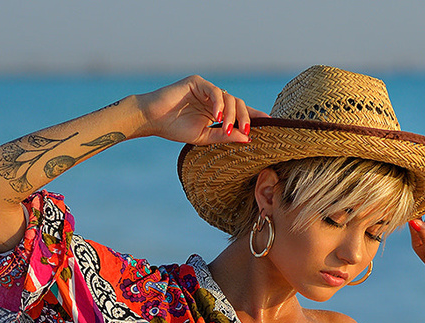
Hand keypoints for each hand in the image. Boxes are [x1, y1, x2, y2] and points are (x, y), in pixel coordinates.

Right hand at [134, 76, 265, 144]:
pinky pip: (215, 91)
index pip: (241, 113)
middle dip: (245, 118)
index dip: (256, 117)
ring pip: (230, 98)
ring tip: (225, 128)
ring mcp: (207, 89)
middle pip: (239, 104)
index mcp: (217, 111)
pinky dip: (219, 104)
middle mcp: (214, 98)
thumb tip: (247, 138)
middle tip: (246, 132)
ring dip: (231, 115)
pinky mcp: (197, 82)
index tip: (272, 124)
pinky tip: (217, 117)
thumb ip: (225, 136)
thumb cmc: (174, 128)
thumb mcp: (204, 137)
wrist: (152, 119)